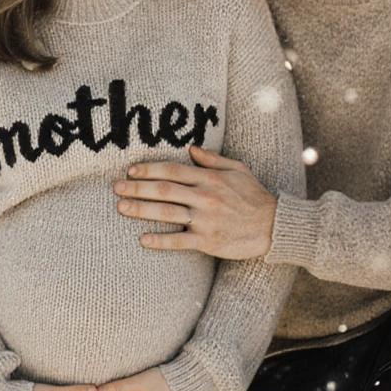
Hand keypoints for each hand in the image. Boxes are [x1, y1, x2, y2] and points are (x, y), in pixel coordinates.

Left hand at [114, 146, 275, 259]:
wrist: (274, 226)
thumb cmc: (254, 196)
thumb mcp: (238, 169)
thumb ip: (212, 159)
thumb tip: (190, 148)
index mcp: (210, 178)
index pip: (173, 170)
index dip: (149, 169)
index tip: (131, 170)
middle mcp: (205, 197)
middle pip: (164, 190)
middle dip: (137, 188)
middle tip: (116, 188)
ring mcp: (206, 220)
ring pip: (167, 213)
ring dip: (141, 210)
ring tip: (121, 208)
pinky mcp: (209, 241)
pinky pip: (179, 241)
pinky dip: (160, 240)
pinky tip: (143, 239)